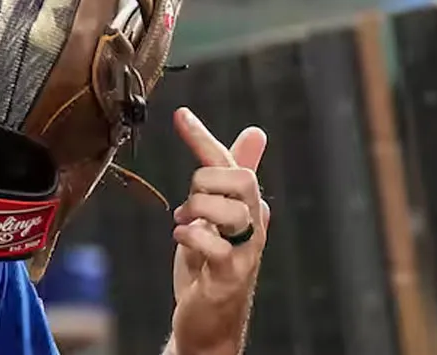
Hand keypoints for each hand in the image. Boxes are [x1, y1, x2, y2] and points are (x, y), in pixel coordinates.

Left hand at [169, 107, 269, 354]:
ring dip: (196, 211)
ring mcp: (246, 250)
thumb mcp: (213, 214)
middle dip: (204, 182)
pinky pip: (215, 244)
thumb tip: (255, 133)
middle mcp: (254, 225)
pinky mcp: (231, 275)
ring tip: (185, 225)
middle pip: (239, 179)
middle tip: (189, 204)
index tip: (181, 115)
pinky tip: (182, 240)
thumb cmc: (210, 266)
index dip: (204, 138)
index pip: (232, 163)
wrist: (208, 321)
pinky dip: (191, 236)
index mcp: (248, 207)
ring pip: (228, 208)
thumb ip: (225, 177)